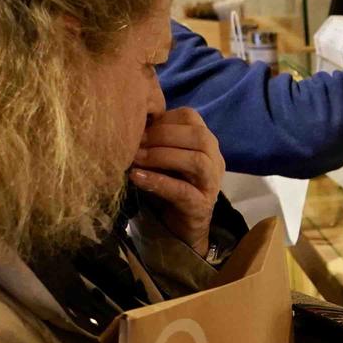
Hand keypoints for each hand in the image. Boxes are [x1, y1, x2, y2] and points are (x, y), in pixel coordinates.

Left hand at [131, 107, 223, 255]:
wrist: (181, 226)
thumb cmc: (169, 185)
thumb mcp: (162, 157)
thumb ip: (154, 140)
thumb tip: (127, 124)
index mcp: (205, 142)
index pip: (190, 117)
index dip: (164, 118)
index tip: (139, 127)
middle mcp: (214, 159)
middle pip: (198, 136)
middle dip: (163, 135)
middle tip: (136, 142)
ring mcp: (211, 183)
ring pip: (197, 160)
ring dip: (162, 156)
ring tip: (136, 159)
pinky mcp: (201, 206)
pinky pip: (183, 191)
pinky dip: (158, 182)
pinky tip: (137, 177)